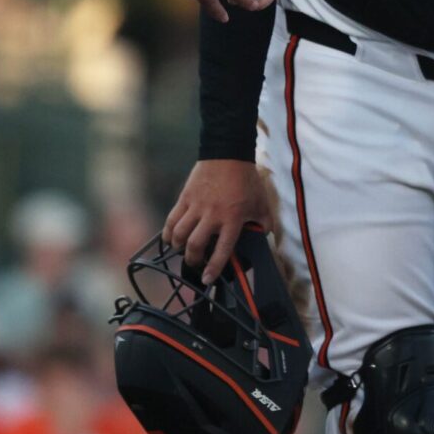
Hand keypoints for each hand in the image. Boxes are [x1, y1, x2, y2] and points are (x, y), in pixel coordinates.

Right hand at [163, 159, 277, 284]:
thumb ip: (264, 222)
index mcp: (232, 219)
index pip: (222, 250)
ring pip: (179, 234)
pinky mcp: (185, 197)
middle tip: (195, 263)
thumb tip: (265, 236)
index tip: (207, 279)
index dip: (214, 268)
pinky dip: (168, 232)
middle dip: (193, 260)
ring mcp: (196, 206)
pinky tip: (169, 238)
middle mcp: (212, 215)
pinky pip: (171, 219)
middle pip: (195, 245)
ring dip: (178, 247)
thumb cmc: (246, 180)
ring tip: (182, 250)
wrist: (228, 153)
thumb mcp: (261, 202)